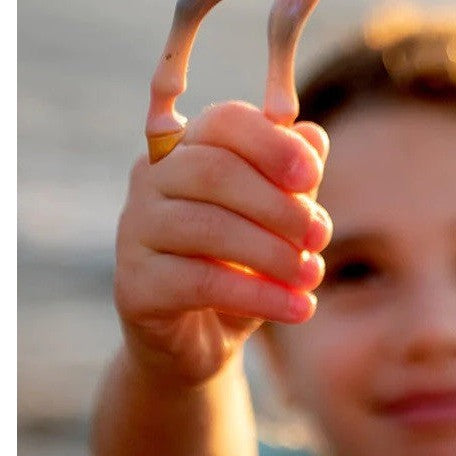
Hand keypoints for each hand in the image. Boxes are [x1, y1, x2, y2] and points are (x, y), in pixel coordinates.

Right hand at [114, 101, 331, 385]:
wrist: (202, 334)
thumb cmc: (245, 255)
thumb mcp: (279, 211)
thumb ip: (295, 173)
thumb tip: (314, 134)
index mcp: (188, 145)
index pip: (225, 121)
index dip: (273, 144)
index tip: (313, 176)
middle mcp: (151, 178)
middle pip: (215, 171)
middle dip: (278, 205)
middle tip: (320, 235)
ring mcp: (135, 229)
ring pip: (210, 227)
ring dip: (274, 253)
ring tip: (313, 274)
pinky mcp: (134, 284)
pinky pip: (202, 283)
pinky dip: (260, 295)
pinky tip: (298, 307)